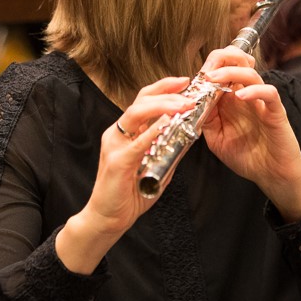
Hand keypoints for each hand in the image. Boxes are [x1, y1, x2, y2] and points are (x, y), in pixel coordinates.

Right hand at [77, 76, 193, 236]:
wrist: (108, 219)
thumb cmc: (130, 194)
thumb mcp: (157, 167)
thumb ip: (171, 149)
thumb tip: (192, 133)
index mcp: (126, 133)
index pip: (144, 101)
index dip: (164, 88)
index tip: (184, 82)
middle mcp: (118, 134)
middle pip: (141, 101)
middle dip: (166, 92)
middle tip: (189, 90)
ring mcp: (115, 146)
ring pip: (136, 114)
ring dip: (163, 107)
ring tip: (183, 104)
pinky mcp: (117, 161)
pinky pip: (136, 143)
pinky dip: (152, 131)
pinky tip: (168, 123)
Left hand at [199, 47, 300, 220]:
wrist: (273, 175)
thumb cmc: (248, 157)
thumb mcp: (217, 139)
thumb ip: (206, 120)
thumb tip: (191, 103)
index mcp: (231, 100)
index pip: (221, 71)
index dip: (207, 69)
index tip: (194, 78)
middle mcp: (246, 96)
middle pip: (237, 62)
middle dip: (220, 59)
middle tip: (205, 71)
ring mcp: (261, 102)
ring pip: (251, 73)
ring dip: (231, 71)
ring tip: (215, 79)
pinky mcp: (275, 112)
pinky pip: (269, 93)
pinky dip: (254, 90)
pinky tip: (240, 96)